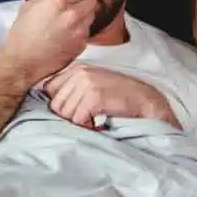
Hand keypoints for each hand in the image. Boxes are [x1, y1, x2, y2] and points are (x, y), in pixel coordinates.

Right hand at [0, 0, 98, 89]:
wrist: (24, 60)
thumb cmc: (23, 32)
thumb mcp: (31, 4)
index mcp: (58, 1)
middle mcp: (72, 15)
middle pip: (92, 0)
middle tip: (77, 0)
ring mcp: (79, 31)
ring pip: (92, 15)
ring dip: (85, 13)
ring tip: (71, 17)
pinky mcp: (81, 44)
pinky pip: (87, 30)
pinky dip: (81, 28)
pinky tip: (69, 31)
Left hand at [43, 67, 179, 128]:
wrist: (147, 101)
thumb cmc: (121, 98)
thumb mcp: (95, 86)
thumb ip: (74, 90)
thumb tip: (55, 107)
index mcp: (77, 69)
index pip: (49, 90)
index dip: (61, 105)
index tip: (76, 111)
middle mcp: (79, 73)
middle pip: (55, 105)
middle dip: (69, 117)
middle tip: (87, 119)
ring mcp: (86, 84)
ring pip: (65, 114)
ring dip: (78, 123)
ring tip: (93, 121)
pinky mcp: (94, 97)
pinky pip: (77, 120)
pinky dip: (87, 127)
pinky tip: (98, 124)